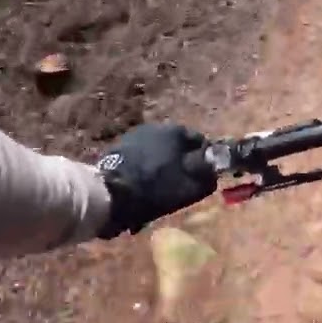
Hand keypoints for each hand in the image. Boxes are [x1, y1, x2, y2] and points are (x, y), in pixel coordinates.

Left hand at [94, 123, 215, 237]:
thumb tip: (213, 171)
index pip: (200, 141)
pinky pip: (140, 158)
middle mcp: (156, 127)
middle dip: (180, 163)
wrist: (108, 194)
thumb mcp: (190, 188)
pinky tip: (140, 187)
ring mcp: (134, 136)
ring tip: (158, 189)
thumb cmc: (155, 188)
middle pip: (177, 145)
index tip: (200, 177)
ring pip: (157, 152)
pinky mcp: (117, 148)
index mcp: (176, 131)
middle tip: (179, 185)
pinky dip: (144, 169)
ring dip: (161, 166)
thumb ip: (208, 178)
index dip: (203, 160)